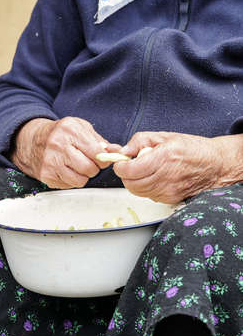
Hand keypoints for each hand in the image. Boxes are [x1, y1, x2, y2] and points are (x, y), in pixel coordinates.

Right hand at [11, 117, 111, 188]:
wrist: (33, 139)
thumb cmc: (61, 133)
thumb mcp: (81, 128)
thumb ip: (100, 141)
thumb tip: (117, 152)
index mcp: (70, 131)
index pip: (96, 153)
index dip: (103, 159)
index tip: (102, 159)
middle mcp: (58, 146)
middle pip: (89, 169)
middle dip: (94, 169)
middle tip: (89, 163)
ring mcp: (50, 161)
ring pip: (80, 180)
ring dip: (83, 176)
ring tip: (77, 166)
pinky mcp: (46, 175)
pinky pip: (68, 185)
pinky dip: (71, 179)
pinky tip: (66, 169)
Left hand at [113, 131, 242, 203]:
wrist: (214, 165)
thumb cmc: (191, 149)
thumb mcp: (163, 136)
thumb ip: (139, 141)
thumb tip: (122, 151)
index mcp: (163, 158)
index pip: (130, 170)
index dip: (120, 167)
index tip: (120, 162)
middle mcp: (166, 177)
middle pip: (131, 184)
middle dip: (126, 175)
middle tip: (130, 166)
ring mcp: (169, 190)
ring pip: (138, 192)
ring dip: (135, 182)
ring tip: (144, 171)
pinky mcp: (171, 199)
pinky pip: (149, 196)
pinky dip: (146, 188)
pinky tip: (154, 178)